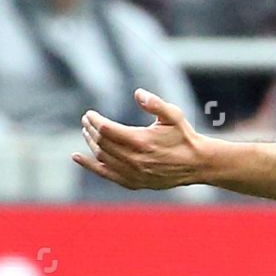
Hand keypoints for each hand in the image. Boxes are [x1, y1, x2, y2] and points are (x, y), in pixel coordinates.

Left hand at [75, 90, 208, 188]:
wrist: (197, 164)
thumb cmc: (184, 136)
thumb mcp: (174, 115)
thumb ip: (155, 103)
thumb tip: (138, 93)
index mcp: (142, 141)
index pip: (106, 129)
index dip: (94, 120)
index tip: (90, 113)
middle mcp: (135, 159)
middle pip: (101, 142)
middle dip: (90, 130)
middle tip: (86, 120)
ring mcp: (134, 173)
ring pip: (102, 157)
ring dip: (90, 143)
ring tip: (86, 133)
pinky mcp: (134, 182)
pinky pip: (106, 174)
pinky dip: (90, 166)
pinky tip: (78, 157)